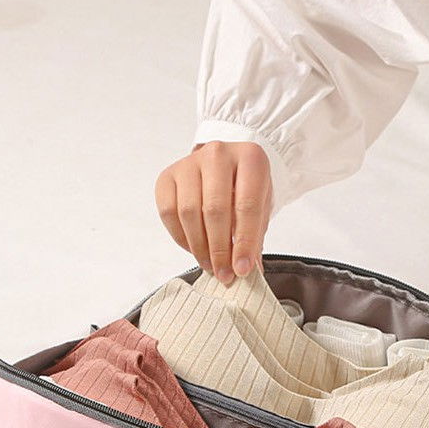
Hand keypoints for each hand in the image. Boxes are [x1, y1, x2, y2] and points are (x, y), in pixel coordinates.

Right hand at [155, 141, 271, 283]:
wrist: (225, 166)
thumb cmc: (245, 188)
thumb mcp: (260, 208)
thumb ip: (255, 237)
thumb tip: (248, 271)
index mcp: (250, 157)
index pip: (247, 205)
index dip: (244, 242)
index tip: (242, 269)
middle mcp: (218, 153)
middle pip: (215, 210)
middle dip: (220, 249)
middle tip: (224, 274)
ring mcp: (189, 162)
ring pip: (189, 212)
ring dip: (200, 247)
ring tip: (210, 265)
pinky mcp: (168, 175)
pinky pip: (168, 212)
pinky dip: (181, 237)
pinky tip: (194, 248)